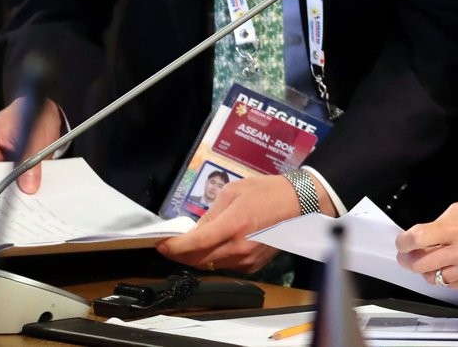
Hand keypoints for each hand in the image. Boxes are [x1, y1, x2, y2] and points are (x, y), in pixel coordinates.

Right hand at [0, 97, 64, 193]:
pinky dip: (19, 188)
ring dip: (11, 191)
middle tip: (13, 204)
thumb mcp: (36, 137)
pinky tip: (28, 195)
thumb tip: (28, 186)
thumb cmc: (37, 115)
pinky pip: (11, 182)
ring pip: (0, 183)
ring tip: (23, 200)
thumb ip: (31, 161)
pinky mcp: (9, 167)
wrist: (48, 113)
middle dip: (0, 192)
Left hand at [157, 174, 299, 274]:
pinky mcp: (253, 266)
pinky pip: (225, 266)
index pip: (195, 243)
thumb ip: (211, 212)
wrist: (297, 203)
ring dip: (198, 256)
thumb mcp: (233, 191)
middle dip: (181, 253)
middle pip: (198, 259)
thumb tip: (195, 229)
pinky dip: (216, 258)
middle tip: (172, 244)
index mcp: (233, 224)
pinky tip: (218, 245)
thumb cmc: (266, 191)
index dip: (174, 246)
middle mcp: (238, 247)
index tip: (161, 244)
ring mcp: (246, 259)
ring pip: (210, 265)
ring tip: (195, 243)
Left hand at [395, 197, 457, 289]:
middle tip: (409, 254)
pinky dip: (447, 277)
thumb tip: (420, 237)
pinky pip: (453, 285)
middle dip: (409, 258)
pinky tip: (450, 266)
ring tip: (431, 260)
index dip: (403, 242)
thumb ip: (441, 224)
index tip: (401, 241)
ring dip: (428, 269)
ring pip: (434, 278)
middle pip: (420, 263)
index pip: (417, 239)